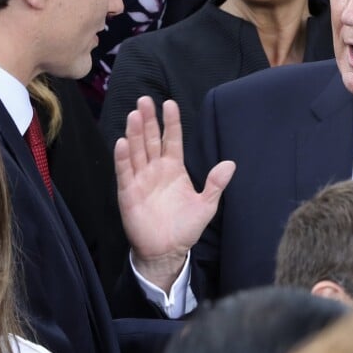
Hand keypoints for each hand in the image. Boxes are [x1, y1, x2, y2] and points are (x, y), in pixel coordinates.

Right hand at [114, 97, 234, 291]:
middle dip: (149, 120)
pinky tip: (122, 142)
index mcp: (174, 168)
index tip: (170, 103)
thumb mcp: (206, 205)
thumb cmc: (185, 227)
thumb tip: (231, 164)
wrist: (167, 251)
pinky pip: (125, 172)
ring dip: (135, 133)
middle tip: (144, 100)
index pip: (172, 139)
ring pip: (137, 151)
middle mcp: (156, 169)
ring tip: (134, 114)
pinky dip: (123, 158)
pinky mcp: (128, 193)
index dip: (171, 122)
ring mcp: (141, 179)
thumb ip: (215, 184)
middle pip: (151, 139)